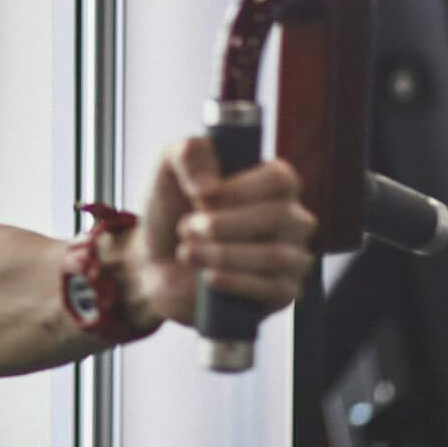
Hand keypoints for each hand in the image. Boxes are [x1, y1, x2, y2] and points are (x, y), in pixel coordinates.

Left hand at [122, 136, 318, 329]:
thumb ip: (188, 154)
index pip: (281, 179)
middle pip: (278, 216)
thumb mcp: (169, 170)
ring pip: (275, 255)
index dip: (240, 188)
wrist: (155, 264)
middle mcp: (292, 218)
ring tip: (186, 252)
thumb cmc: (171, 211)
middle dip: (223, 224)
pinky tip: (208, 277)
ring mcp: (292, 257)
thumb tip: (210, 184)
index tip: (200, 196)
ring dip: (222, 254)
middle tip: (186, 227)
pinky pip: (274, 289)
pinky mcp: (283, 292)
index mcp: (273, 184)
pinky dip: (235, 282)